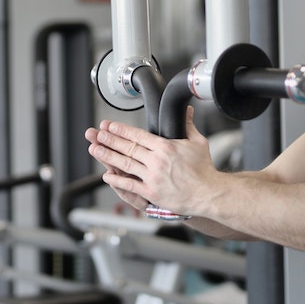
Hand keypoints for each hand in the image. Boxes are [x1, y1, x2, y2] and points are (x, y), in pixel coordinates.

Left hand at [84, 107, 214, 216]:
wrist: (209, 193)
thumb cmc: (204, 170)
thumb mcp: (198, 142)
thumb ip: (188, 125)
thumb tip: (186, 110)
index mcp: (166, 147)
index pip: (138, 135)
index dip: (121, 130)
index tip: (110, 125)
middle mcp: (156, 161)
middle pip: (128, 148)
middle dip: (110, 140)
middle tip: (97, 134)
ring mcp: (152, 177)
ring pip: (125, 164)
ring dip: (108, 157)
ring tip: (95, 150)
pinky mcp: (152, 193)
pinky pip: (130, 185)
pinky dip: (117, 180)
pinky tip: (107, 176)